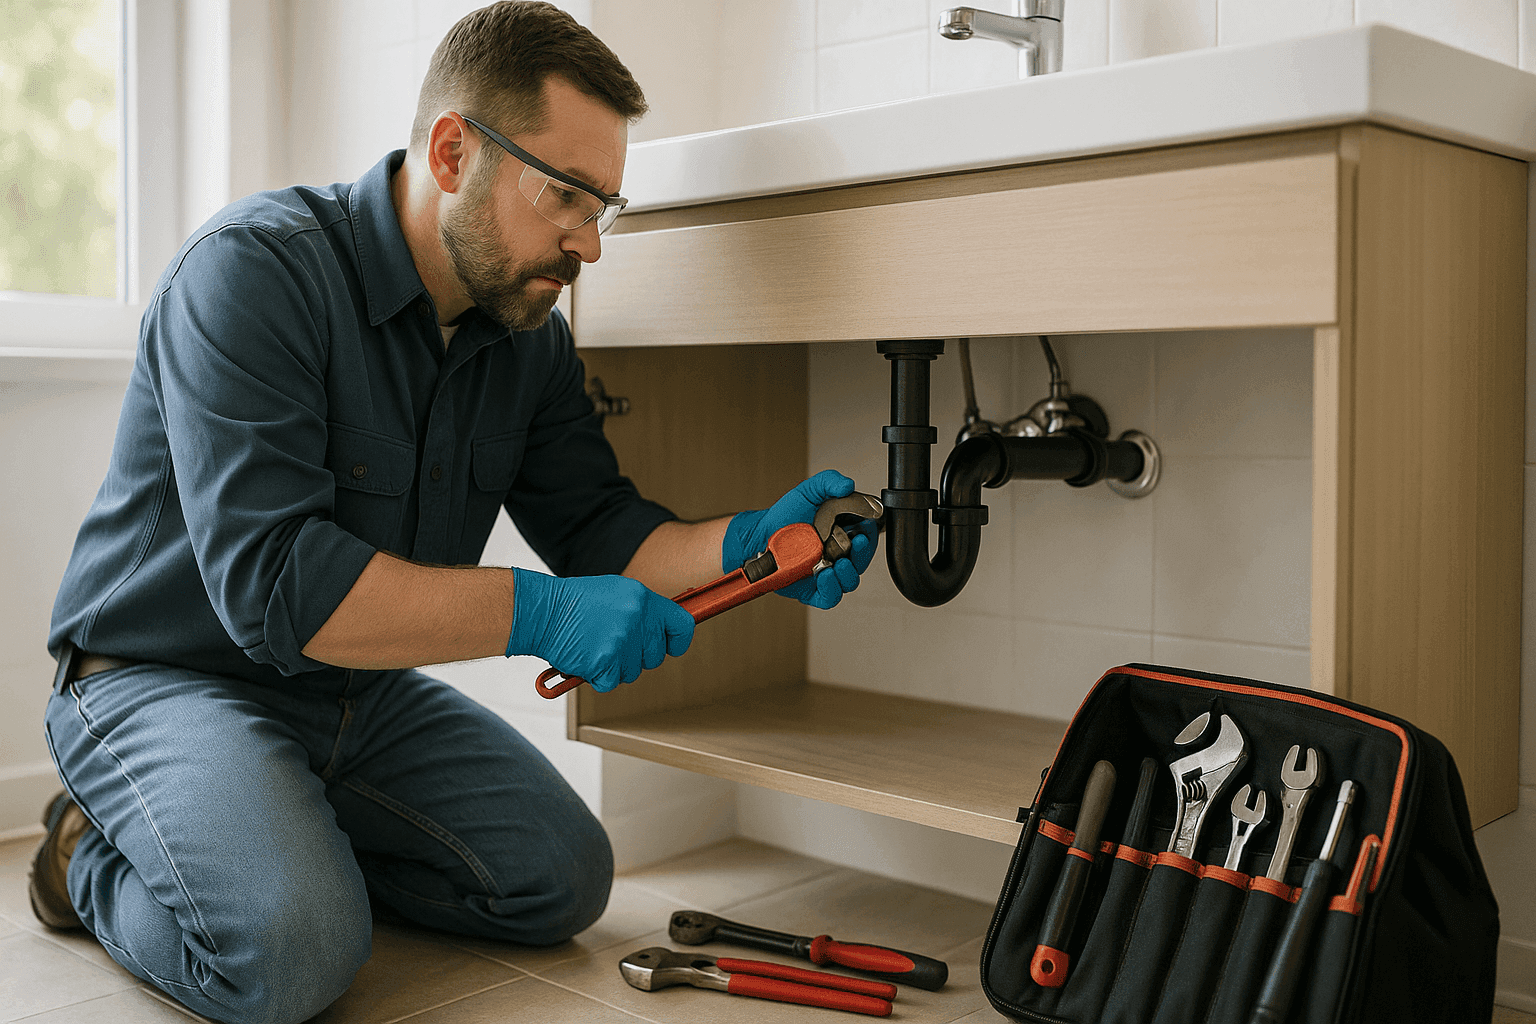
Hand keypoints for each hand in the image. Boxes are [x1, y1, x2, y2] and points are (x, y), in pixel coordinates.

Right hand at [505, 569, 693, 691]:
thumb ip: (641, 611)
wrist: (541, 611)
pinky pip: (611, 682)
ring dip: (615, 667)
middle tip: (614, 644)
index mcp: (642, 598)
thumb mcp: (616, 593)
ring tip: (594, 646)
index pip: (682, 625)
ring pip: (633, 672)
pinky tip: (585, 658)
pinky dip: (597, 677)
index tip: (671, 646)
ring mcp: (621, 642)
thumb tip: (661, 631)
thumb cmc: (573, 602)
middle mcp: (636, 619)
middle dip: (638, 656)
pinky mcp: (604, 663)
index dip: (678, 640)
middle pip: (656, 655)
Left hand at [722, 469, 879, 609]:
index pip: (867, 537)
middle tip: (859, 542)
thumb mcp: (808, 492)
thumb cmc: (786, 516)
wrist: (760, 534)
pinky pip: (830, 597)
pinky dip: (832, 589)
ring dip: (849, 573)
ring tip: (840, 563)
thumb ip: (829, 482)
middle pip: (862, 561)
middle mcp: (838, 556)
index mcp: (844, 534)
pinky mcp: (814, 591)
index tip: (867, 528)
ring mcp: (828, 574)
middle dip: (863, 553)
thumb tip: (847, 485)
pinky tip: (826, 576)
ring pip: (850, 581)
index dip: (870, 534)